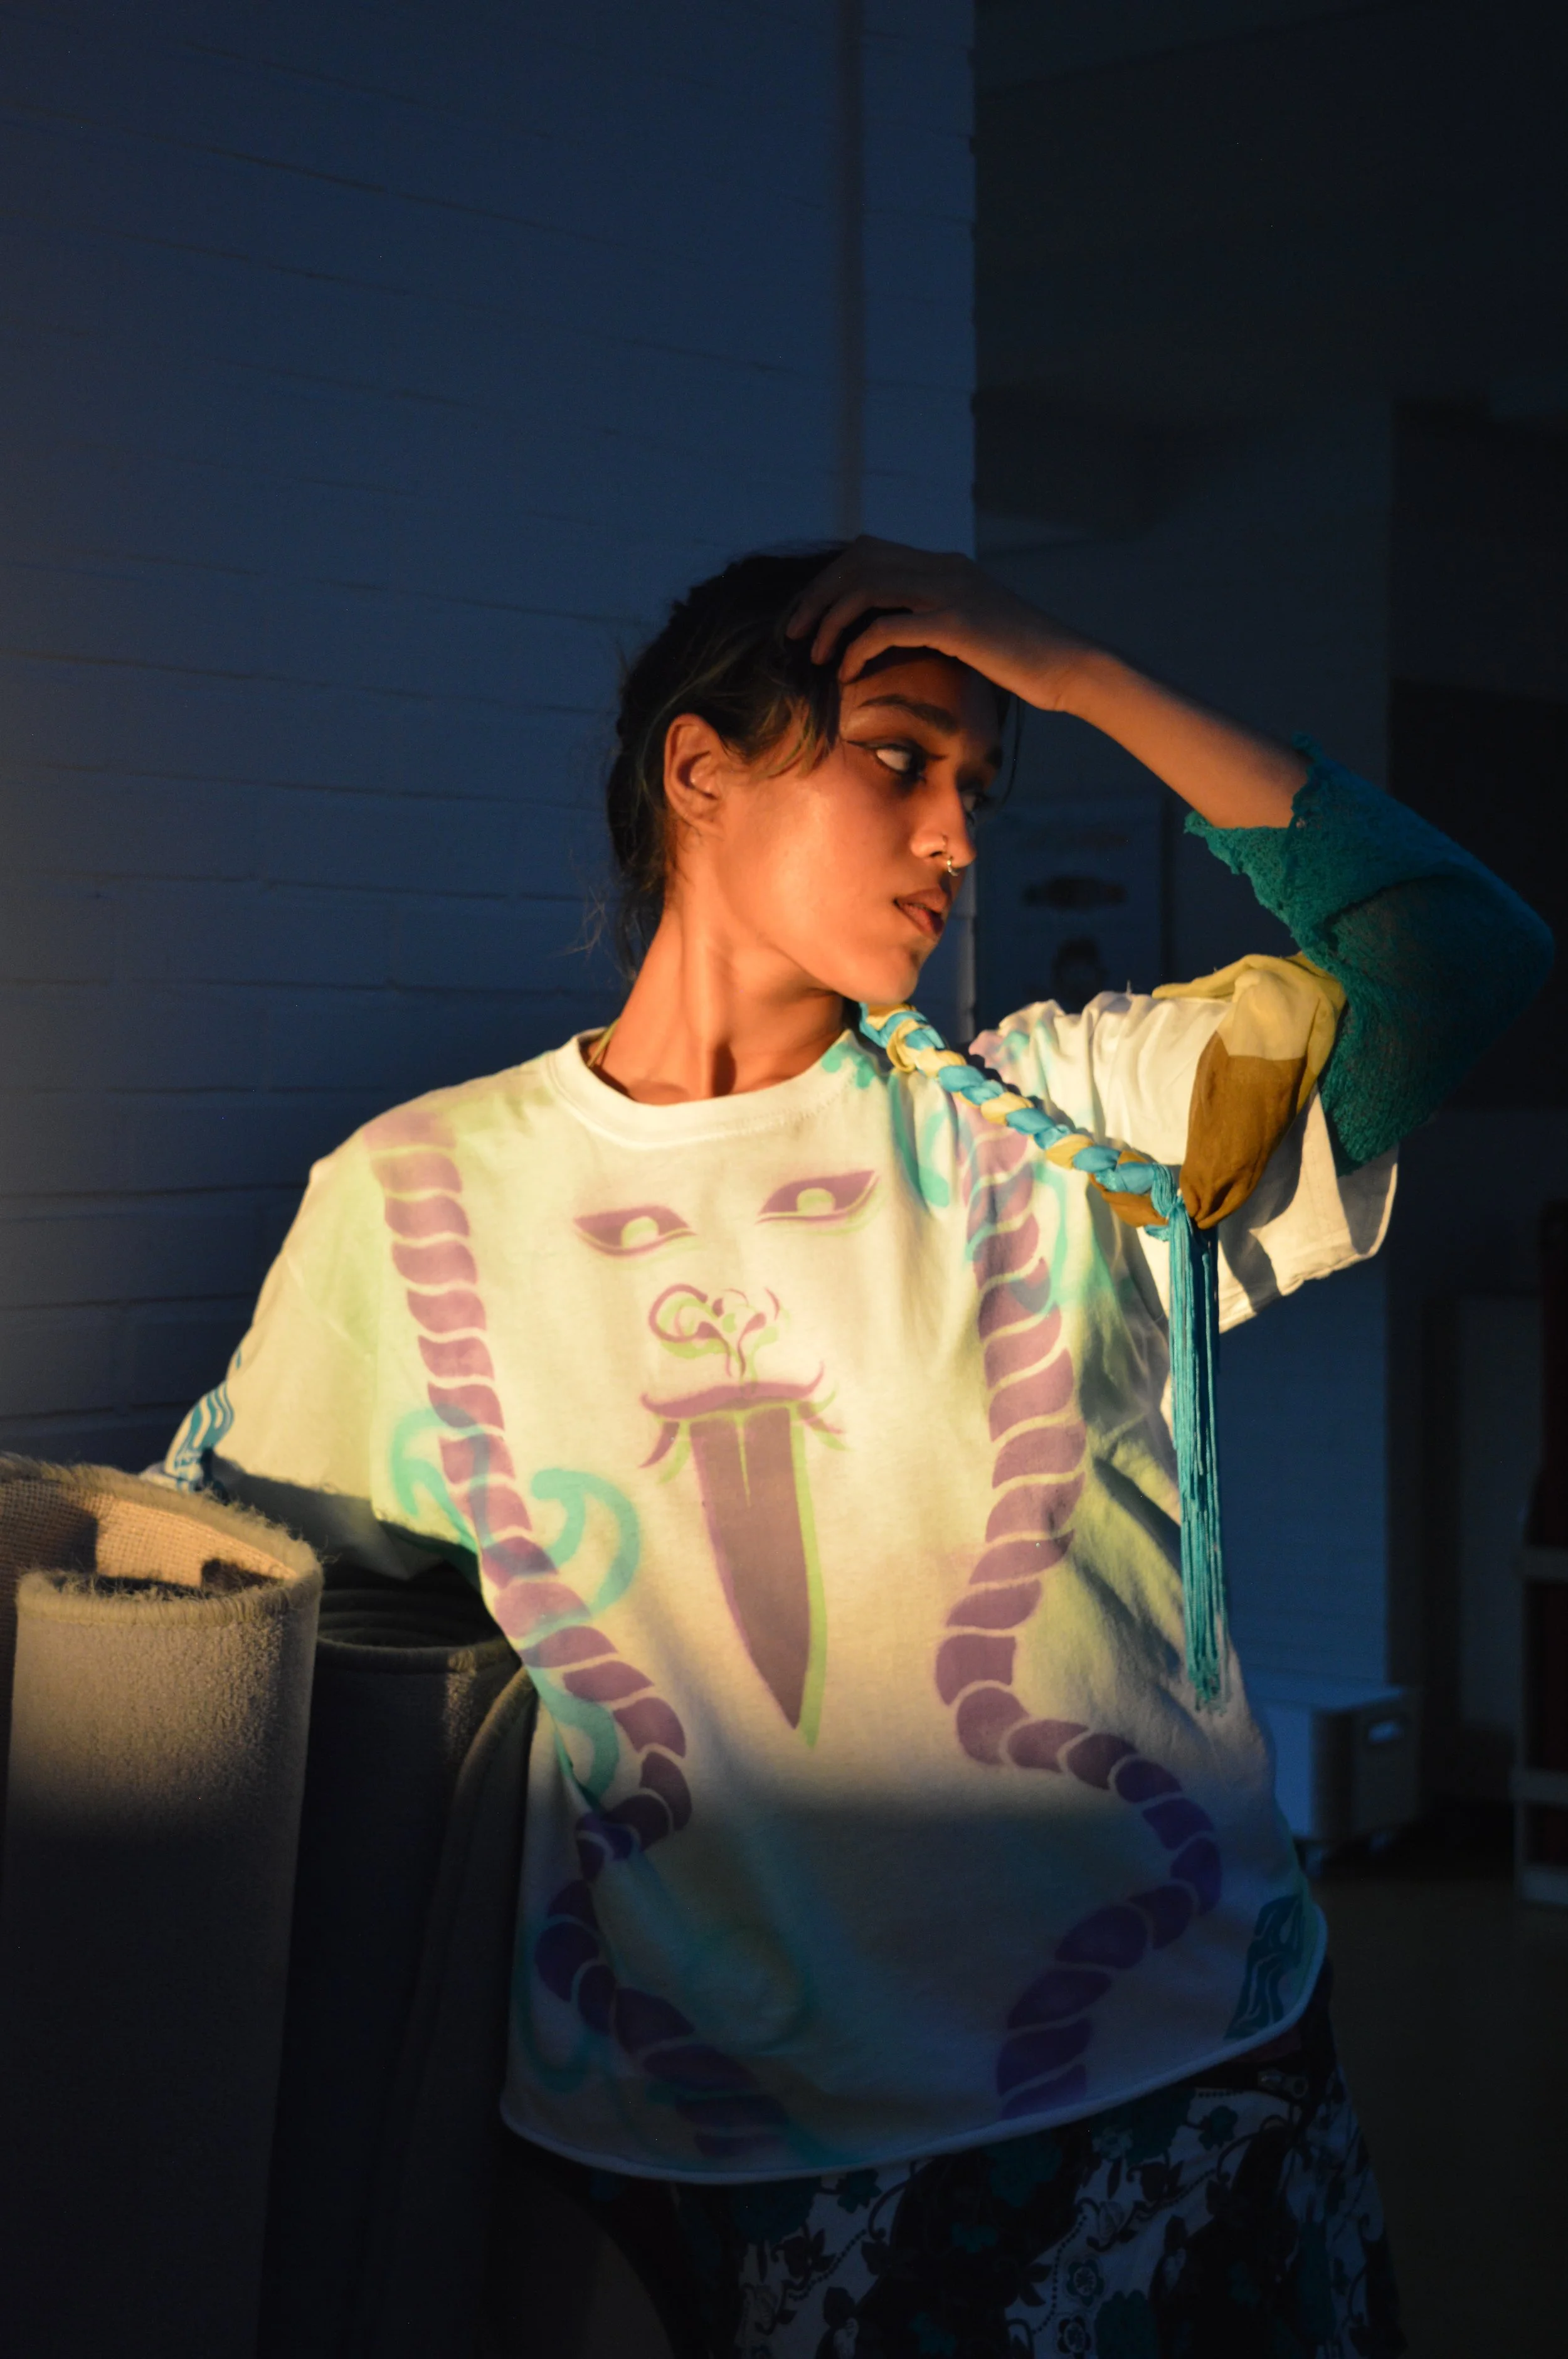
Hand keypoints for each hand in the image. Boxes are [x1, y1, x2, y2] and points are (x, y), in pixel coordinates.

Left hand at [785, 536, 1090, 710]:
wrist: (1069, 666)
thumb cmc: (1022, 659)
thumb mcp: (972, 630)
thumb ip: (935, 622)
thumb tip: (896, 637)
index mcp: (944, 566)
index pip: (870, 553)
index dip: (830, 579)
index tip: (809, 614)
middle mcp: (944, 568)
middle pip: (858, 562)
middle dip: (817, 596)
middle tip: (793, 632)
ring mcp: (950, 592)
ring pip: (866, 588)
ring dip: (830, 621)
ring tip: (813, 654)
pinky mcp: (957, 623)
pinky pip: (888, 627)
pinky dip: (858, 648)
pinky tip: (847, 672)